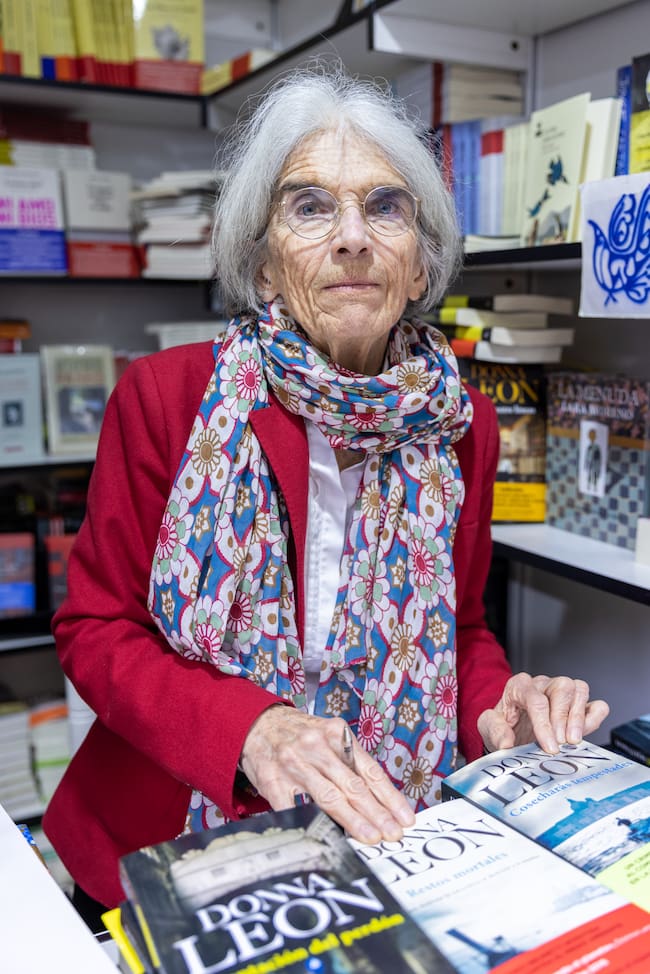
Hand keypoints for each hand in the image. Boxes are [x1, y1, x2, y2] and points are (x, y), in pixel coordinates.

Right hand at [239, 705, 414, 842]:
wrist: (258, 724)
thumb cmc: (300, 735)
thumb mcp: (329, 736)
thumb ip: (350, 762)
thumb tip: (378, 801)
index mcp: (336, 733)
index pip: (369, 770)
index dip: (389, 796)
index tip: (404, 818)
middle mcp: (316, 747)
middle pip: (352, 786)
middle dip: (376, 813)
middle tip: (392, 833)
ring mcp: (294, 765)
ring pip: (329, 798)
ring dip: (353, 821)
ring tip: (371, 837)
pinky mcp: (274, 782)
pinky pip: (296, 808)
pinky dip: (314, 823)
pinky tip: (329, 837)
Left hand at [477, 673, 608, 754]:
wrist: (511, 735)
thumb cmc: (502, 727)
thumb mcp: (488, 728)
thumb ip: (494, 731)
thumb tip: (506, 742)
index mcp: (519, 686)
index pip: (535, 698)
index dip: (544, 724)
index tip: (549, 746)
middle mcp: (542, 685)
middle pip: (561, 688)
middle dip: (562, 719)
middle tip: (560, 744)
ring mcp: (562, 693)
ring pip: (579, 689)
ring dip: (578, 717)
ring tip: (572, 741)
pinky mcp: (578, 706)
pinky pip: (595, 704)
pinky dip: (594, 717)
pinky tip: (584, 733)